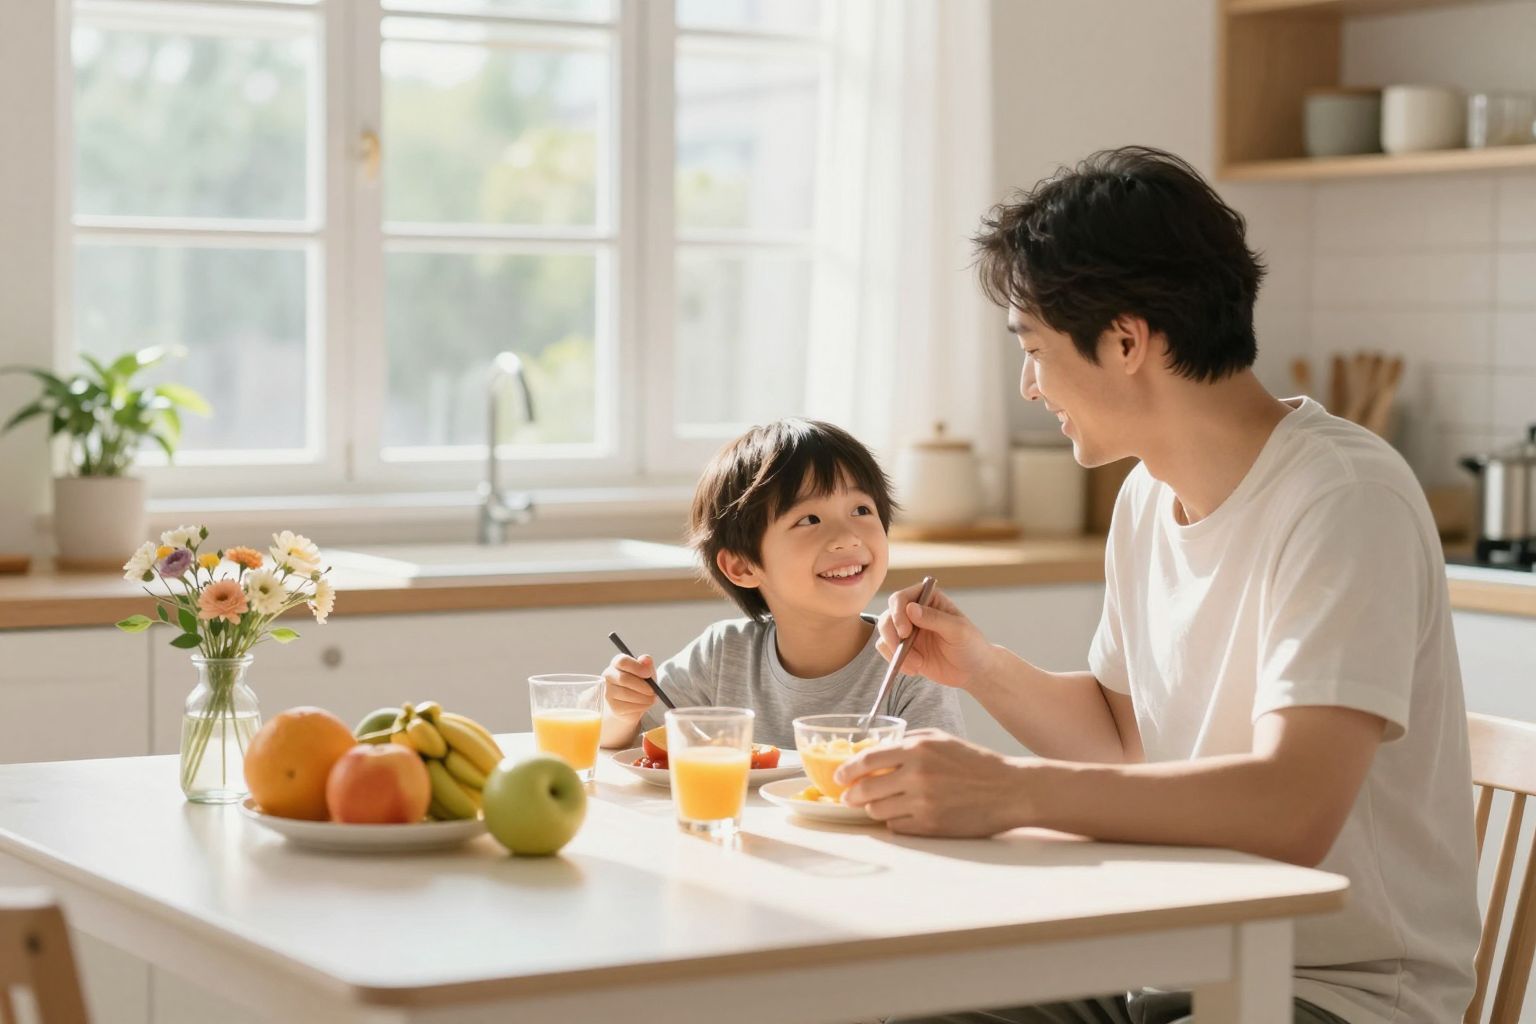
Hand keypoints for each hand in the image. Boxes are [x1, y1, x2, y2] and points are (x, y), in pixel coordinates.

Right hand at [602, 653, 655, 722]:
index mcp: (617, 663)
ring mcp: (608, 691)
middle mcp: (609, 676)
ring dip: (643, 697)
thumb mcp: (646, 672)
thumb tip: (646, 659)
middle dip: (642, 686)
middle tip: (653, 691)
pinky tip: (645, 704)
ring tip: (652, 698)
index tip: (648, 673)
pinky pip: (627, 706)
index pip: (622, 661)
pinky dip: (641, 706)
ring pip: (626, 693)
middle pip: (623, 679)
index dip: (636, 667)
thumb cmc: (640, 684)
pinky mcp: (613, 706)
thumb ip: (647, 664)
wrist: (631, 704)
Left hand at [836, 730, 1029, 836]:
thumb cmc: (974, 762)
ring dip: (873, 808)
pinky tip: (903, 814)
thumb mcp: (940, 738)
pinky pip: (896, 826)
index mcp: (917, 748)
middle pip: (865, 789)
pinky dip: (894, 821)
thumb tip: (873, 749)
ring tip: (879, 804)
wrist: (1008, 790)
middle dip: (851, 794)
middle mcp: (916, 774)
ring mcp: (923, 802)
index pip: (866, 759)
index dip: (847, 770)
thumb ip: (906, 741)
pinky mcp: (931, 826)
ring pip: (877, 811)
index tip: (840, 775)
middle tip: (848, 796)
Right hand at [875, 582, 993, 689]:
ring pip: (884, 634)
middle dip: (892, 635)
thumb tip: (910, 608)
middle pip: (888, 616)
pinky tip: (915, 669)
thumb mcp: (958, 631)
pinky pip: (887, 651)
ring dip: (895, 651)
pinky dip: (895, 661)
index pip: (901, 598)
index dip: (898, 613)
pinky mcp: (903, 648)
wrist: (972, 671)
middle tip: (902, 651)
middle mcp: (914, 612)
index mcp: (928, 599)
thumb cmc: (971, 645)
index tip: (905, 632)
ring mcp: (907, 630)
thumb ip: (934, 618)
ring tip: (916, 664)